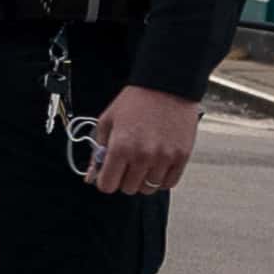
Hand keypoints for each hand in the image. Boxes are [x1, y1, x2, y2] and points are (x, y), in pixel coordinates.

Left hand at [84, 84, 198, 194]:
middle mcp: (142, 156)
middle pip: (128, 188)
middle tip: (128, 163)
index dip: (106, 180)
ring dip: (143, 179)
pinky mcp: (181, 157)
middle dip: (124, 178)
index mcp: (120, 147)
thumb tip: (91, 176)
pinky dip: (161, 178)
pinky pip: (169, 183)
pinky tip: (158, 164)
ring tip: (144, 162)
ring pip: (148, 188)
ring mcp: (164, 158)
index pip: (107, 185)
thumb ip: (97, 151)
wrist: (166, 85)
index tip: (109, 173)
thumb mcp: (108, 121)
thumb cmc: (136, 101)